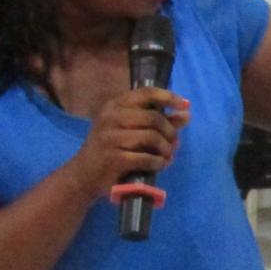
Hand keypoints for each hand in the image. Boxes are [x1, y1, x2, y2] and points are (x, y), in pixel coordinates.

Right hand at [67, 87, 191, 198]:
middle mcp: (110, 117)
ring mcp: (110, 138)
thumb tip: (186, 114)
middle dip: (170, 131)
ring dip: (166, 149)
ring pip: (152, 137)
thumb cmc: (111, 149)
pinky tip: (159, 164)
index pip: (145, 94)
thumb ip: (158, 121)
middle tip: (174, 143)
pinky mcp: (113, 158)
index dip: (168, 97)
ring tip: (167, 155)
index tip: (185, 104)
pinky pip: (146, 158)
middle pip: (153, 117)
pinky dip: (158, 162)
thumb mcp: (131, 130)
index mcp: (114, 105)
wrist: (84, 175)